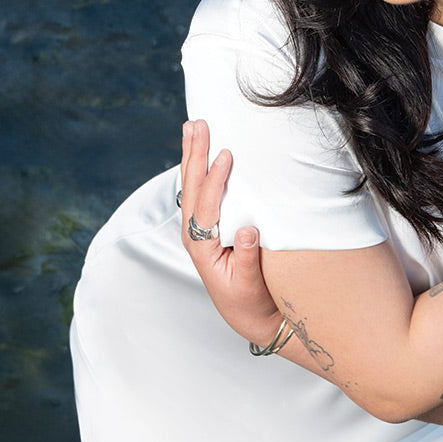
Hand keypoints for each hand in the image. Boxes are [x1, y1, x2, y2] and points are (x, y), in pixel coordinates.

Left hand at [179, 119, 281, 345]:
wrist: (249, 316)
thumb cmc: (251, 302)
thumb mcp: (250, 285)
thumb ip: (248, 258)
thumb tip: (247, 230)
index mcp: (202, 247)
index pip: (207, 206)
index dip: (215, 179)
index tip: (226, 154)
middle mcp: (194, 235)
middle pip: (191, 188)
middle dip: (194, 155)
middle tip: (197, 125)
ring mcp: (198, 229)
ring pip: (191, 186)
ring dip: (192, 155)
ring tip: (192, 127)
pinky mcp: (206, 226)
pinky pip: (199, 191)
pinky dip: (198, 168)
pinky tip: (199, 151)